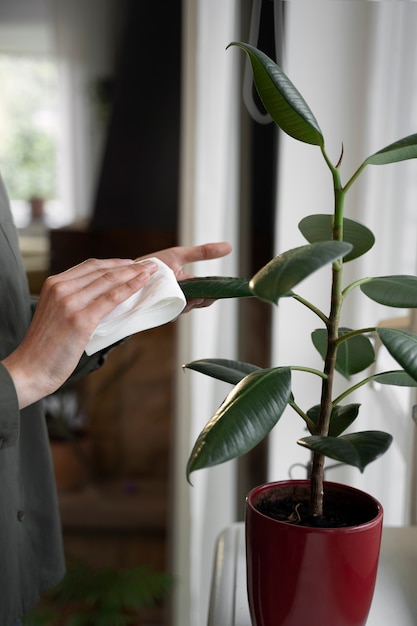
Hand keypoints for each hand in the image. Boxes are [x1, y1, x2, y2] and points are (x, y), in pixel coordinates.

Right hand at [2, 258, 157, 407]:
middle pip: (102, 270)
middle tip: (149, 264)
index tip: (131, 264)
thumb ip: (75, 303)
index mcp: (54, 284)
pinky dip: (130, 288)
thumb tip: (105, 301)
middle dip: (128, 266)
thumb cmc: (46, 348)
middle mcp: (61, 288)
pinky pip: (111, 298)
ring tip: (151, 270)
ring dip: (134, 273)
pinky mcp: (81, 319)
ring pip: (109, 281)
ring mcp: (70, 302)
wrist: (30, 369)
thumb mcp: (56, 315)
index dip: (114, 263)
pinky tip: (142, 282)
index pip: (89, 267)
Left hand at [136, 241, 231, 311]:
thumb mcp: (179, 255)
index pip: (207, 294)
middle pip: (198, 304)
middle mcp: (181, 298)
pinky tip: (174, 301)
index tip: (221, 289)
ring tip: (192, 296)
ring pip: (185, 309)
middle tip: (206, 294)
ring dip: (188, 303)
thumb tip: (229, 246)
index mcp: (189, 286)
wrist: (127, 273)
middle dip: (202, 299)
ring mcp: (170, 306)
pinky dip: (172, 307)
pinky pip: (168, 312)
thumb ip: (203, 252)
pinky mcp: (158, 311)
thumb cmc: (153, 264)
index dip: (215, 293)